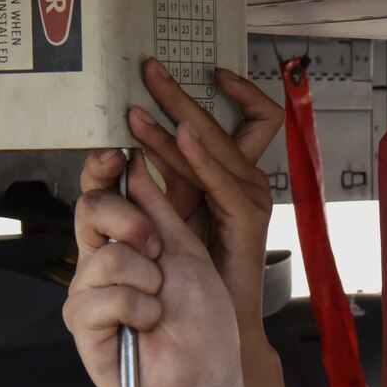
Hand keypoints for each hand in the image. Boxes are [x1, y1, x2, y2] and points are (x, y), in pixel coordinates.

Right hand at [63, 147, 243, 386]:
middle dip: (130, 222)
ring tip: (161, 303)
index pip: (99, 195)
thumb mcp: (186, 250)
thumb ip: (159, 208)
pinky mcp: (85, 327)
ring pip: (103, 257)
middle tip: (157, 250)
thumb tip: (136, 164)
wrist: (207, 372)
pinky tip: (149, 324)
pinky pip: (101, 298)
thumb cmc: (202, 321)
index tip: (117, 154)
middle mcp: (101, 266)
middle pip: (89, 212)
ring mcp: (89, 295)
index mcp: (125, 244)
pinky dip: (138, 309)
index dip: (102, 171)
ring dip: (145, 279)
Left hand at [116, 59, 283, 336]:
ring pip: (220, 142)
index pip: (250, 114)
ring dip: (180, 118)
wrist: (215, 318)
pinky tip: (179, 137)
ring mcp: (251, 196)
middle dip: (185, 93)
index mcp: (233, 173)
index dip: (237, 89)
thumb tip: (135, 145)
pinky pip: (222, 178)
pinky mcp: (246, 218)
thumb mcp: (173, 211)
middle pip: (232, 117)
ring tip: (142, 108)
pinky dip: (201, 155)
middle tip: (150, 70)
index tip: (206, 68)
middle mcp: (247, 178)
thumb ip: (162, 177)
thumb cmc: (194, 269)